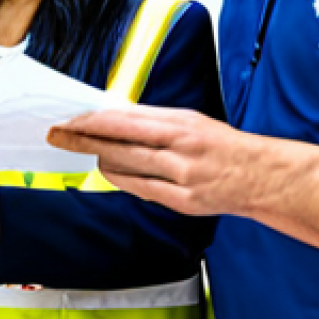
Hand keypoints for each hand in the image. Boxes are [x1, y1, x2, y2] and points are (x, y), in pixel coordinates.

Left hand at [47, 105, 256, 216]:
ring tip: (89, 151)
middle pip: (117, 142)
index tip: (67, 119)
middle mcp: (179, 147)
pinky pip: (140, 188)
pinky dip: (121, 178)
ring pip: (124, 165)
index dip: (90, 120)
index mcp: (179, 122)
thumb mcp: (188, 120)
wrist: (261, 177)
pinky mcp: (183, 202)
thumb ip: (150, 119)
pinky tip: (110, 171)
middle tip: (56, 135)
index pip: (122, 119)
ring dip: (100, 158)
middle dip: (82, 138)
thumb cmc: (220, 145)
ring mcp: (181, 176)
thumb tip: (110, 116)